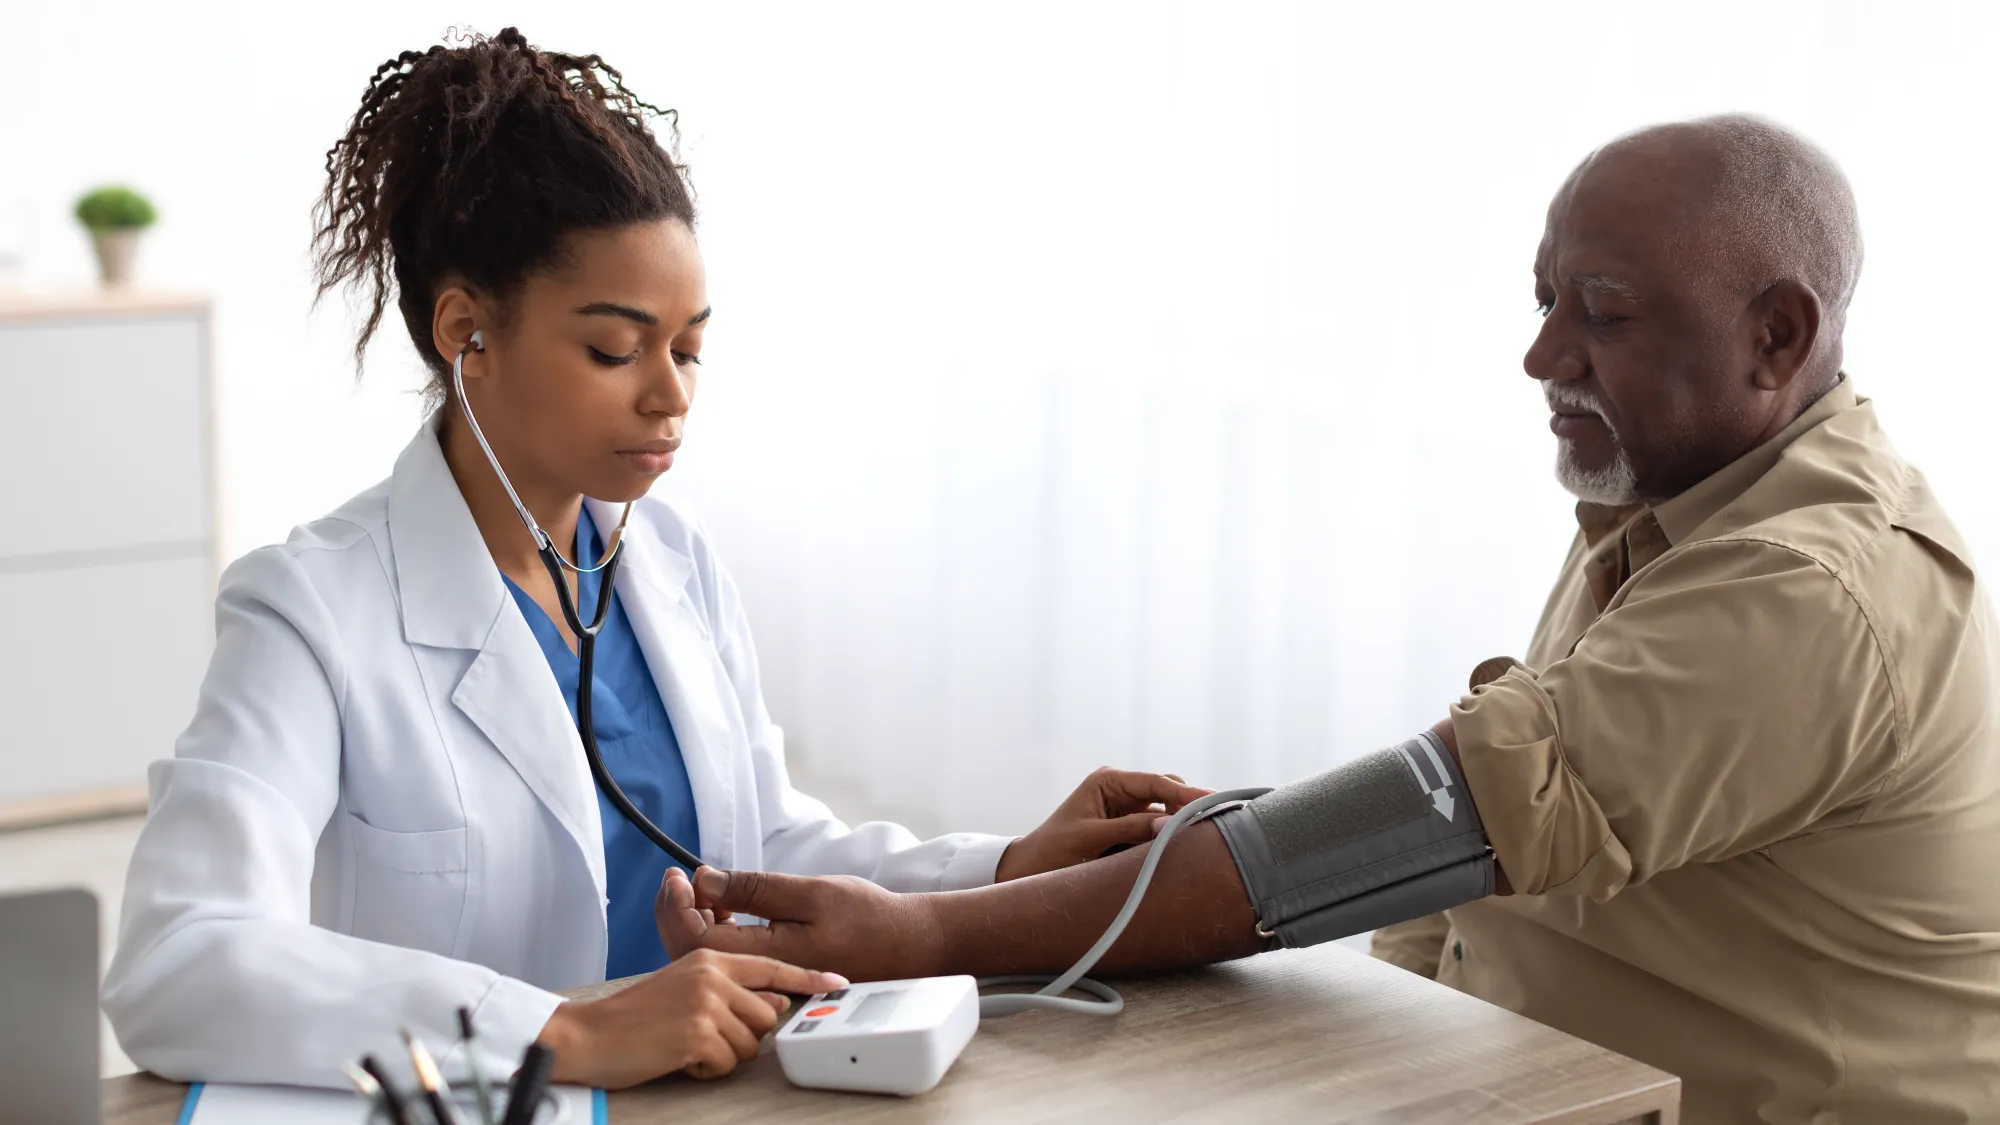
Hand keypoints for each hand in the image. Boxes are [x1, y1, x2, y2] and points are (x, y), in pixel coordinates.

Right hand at [539, 948, 847, 1087]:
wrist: (588, 1034)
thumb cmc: (633, 1017)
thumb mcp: (685, 988)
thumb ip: (731, 990)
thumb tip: (775, 1001)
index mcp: (710, 959)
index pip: (772, 967)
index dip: (808, 978)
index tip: (836, 983)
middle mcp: (712, 976)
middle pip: (766, 1015)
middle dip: (744, 1036)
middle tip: (705, 1038)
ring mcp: (706, 1004)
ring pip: (750, 1043)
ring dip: (723, 1055)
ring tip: (688, 1046)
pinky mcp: (697, 1034)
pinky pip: (727, 1062)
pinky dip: (706, 1069)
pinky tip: (680, 1058)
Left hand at [657, 865, 946, 983]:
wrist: (907, 945)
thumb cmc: (867, 917)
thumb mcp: (810, 892)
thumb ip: (755, 889)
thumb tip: (705, 882)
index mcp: (768, 958)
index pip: (697, 941)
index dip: (677, 908)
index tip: (679, 875)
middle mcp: (762, 977)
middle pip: (694, 954)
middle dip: (675, 913)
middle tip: (676, 878)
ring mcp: (768, 979)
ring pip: (709, 959)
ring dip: (693, 922)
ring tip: (698, 888)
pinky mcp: (776, 975)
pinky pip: (730, 960)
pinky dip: (715, 931)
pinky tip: (723, 908)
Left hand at [993, 768, 1212, 880]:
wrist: (1030, 870)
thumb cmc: (1052, 850)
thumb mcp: (1091, 838)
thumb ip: (1130, 829)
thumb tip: (1169, 825)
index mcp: (1108, 780)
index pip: (1156, 782)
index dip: (1186, 794)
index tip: (1211, 802)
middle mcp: (1121, 788)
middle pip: (1168, 790)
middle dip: (1188, 804)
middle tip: (1215, 821)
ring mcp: (1126, 807)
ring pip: (1166, 809)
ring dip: (1181, 820)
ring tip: (1206, 834)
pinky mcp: (1129, 826)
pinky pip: (1158, 826)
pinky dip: (1170, 834)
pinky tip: (1185, 843)